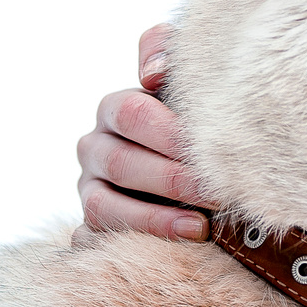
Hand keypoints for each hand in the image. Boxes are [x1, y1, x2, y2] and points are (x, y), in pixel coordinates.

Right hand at [72, 23, 210, 244]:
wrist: (195, 168)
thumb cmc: (194, 119)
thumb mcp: (185, 77)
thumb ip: (168, 51)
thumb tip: (151, 75)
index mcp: (116, 110)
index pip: (132, 113)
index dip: (170, 132)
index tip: (214, 150)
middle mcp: (95, 148)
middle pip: (121, 163)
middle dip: (173, 179)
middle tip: (219, 193)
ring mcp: (88, 190)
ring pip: (102, 206)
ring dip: (153, 219)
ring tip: (199, 228)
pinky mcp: (89, 227)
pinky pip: (87, 241)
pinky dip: (115, 247)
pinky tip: (156, 255)